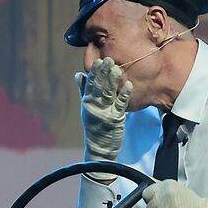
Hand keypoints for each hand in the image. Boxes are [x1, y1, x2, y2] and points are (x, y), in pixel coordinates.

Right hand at [75, 58, 131, 180]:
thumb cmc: (93, 126)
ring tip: (116, 68)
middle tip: (108, 59)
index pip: (90, 84)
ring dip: (112, 80)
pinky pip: (121, 104)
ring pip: (108, 93)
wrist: (99, 147)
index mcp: (87, 101)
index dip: (94, 72)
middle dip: (103, 73)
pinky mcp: (116, 118)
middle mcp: (94, 105)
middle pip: (99, 86)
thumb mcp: (85, 107)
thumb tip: (78, 74)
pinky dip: (124, 94)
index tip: (98, 61)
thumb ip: (83, 90)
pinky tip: (128, 84)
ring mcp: (105, 112)